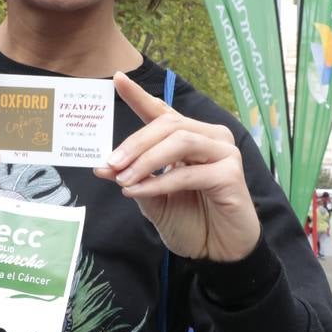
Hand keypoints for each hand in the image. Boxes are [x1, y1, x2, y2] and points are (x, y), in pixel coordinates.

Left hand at [94, 72, 259, 261]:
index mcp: (189, 138)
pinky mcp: (231, 174)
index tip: (118, 79)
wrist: (218, 252)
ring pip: (179, 141)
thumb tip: (101, 167)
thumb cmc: (190, 221)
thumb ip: (132, 179)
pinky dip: (160, 182)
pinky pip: (188, 172)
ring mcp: (224, 153)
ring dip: (146, 160)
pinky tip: (140, 192)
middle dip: (135, 142)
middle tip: (111, 164)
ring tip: (124, 180)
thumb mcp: (153, 199)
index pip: (162, 112)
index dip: (139, 96)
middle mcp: (209, 138)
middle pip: (168, 125)